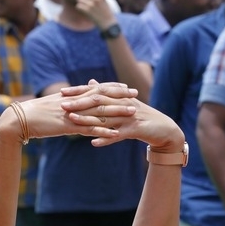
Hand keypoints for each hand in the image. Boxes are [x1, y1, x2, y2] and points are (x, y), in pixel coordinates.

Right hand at [0, 85, 132, 143]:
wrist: (19, 119)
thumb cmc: (32, 114)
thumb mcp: (51, 107)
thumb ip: (64, 104)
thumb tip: (71, 104)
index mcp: (71, 95)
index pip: (95, 88)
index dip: (111, 86)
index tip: (124, 86)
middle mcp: (74, 101)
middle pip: (101, 96)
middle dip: (120, 95)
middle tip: (135, 94)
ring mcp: (72, 113)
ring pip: (99, 111)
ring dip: (117, 112)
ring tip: (133, 112)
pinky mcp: (68, 126)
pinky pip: (90, 128)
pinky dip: (103, 130)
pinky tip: (115, 133)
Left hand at [61, 80, 184, 149]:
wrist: (163, 129)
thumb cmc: (140, 117)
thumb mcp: (122, 103)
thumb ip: (106, 93)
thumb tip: (91, 82)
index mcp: (118, 97)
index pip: (95, 91)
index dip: (78, 92)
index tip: (61, 93)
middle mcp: (122, 104)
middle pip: (98, 101)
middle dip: (79, 103)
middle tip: (62, 105)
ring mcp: (128, 116)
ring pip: (106, 117)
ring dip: (88, 120)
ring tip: (73, 122)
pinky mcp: (135, 130)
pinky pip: (118, 135)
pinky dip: (106, 139)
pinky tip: (93, 144)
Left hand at [76, 0, 115, 30]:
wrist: (108, 23)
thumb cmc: (105, 13)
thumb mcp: (103, 1)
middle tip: (82, 3)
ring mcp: (92, 4)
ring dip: (79, 3)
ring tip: (82, 7)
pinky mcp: (88, 10)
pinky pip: (79, 6)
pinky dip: (78, 8)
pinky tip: (81, 10)